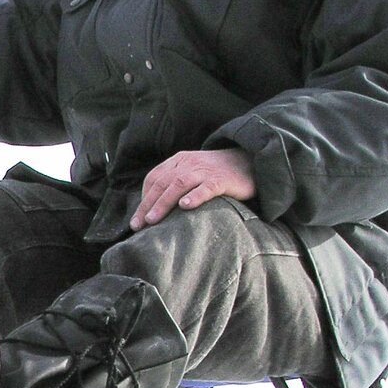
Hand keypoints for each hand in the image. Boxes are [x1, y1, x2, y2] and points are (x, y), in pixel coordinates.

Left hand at [130, 148, 255, 229]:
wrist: (250, 161)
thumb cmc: (216, 173)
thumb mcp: (192, 173)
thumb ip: (174, 185)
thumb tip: (153, 211)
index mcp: (179, 161)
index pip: (154, 179)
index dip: (143, 200)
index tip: (136, 220)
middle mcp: (189, 163)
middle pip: (162, 183)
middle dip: (147, 205)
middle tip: (138, 226)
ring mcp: (205, 171)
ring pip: (179, 184)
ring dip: (163, 202)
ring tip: (153, 220)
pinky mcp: (222, 180)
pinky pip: (206, 187)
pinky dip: (194, 196)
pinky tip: (185, 206)